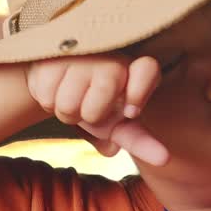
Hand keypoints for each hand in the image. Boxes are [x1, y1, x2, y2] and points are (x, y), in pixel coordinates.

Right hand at [25, 53, 168, 165]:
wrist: (59, 77)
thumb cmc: (97, 102)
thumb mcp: (119, 123)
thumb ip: (139, 139)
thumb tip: (164, 158)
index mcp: (137, 70)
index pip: (146, 70)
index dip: (139, 91)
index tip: (131, 113)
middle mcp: (113, 56)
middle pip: (96, 109)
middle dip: (88, 118)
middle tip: (89, 106)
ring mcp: (83, 51)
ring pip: (67, 106)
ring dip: (66, 111)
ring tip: (71, 94)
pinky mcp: (53, 52)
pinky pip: (46, 95)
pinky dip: (48, 101)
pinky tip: (56, 85)